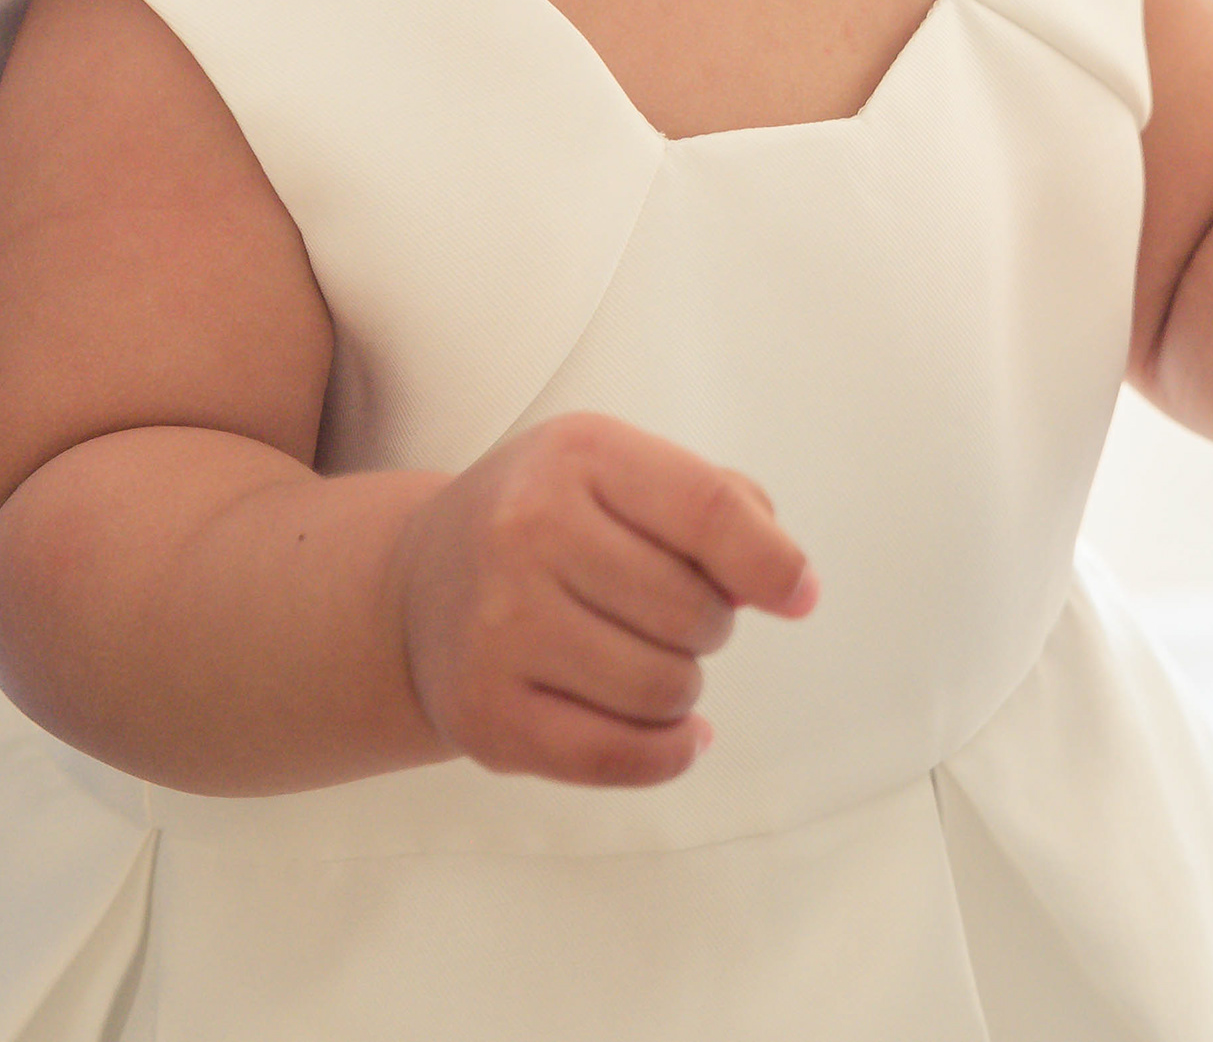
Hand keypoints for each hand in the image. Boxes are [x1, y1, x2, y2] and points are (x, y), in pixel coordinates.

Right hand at [395, 412, 816, 788]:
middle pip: (695, 612)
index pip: (709, 510)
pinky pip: (619, 757)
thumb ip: (717, 504)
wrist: (414, 587)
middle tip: (664, 617)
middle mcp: (524, 531)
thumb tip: (784, 581)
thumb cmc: (544, 524)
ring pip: (664, 690)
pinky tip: (667, 732)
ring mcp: (497, 626)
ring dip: (679, 688)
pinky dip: (666, 753)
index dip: (772, 563)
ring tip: (639, 660)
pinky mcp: (485, 713)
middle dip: (706, 625)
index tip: (798, 595)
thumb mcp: (618, 472)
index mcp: (576, 455)